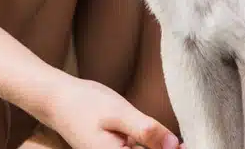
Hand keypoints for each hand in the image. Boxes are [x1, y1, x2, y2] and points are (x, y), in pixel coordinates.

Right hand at [44, 75, 181, 148]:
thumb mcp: (120, 114)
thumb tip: (174, 145)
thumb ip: (146, 130)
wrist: (57, 100)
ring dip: (158, 148)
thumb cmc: (85, 103)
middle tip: (186, 144)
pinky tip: (161, 141)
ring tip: (180, 144)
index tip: (187, 145)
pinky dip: (148, 145)